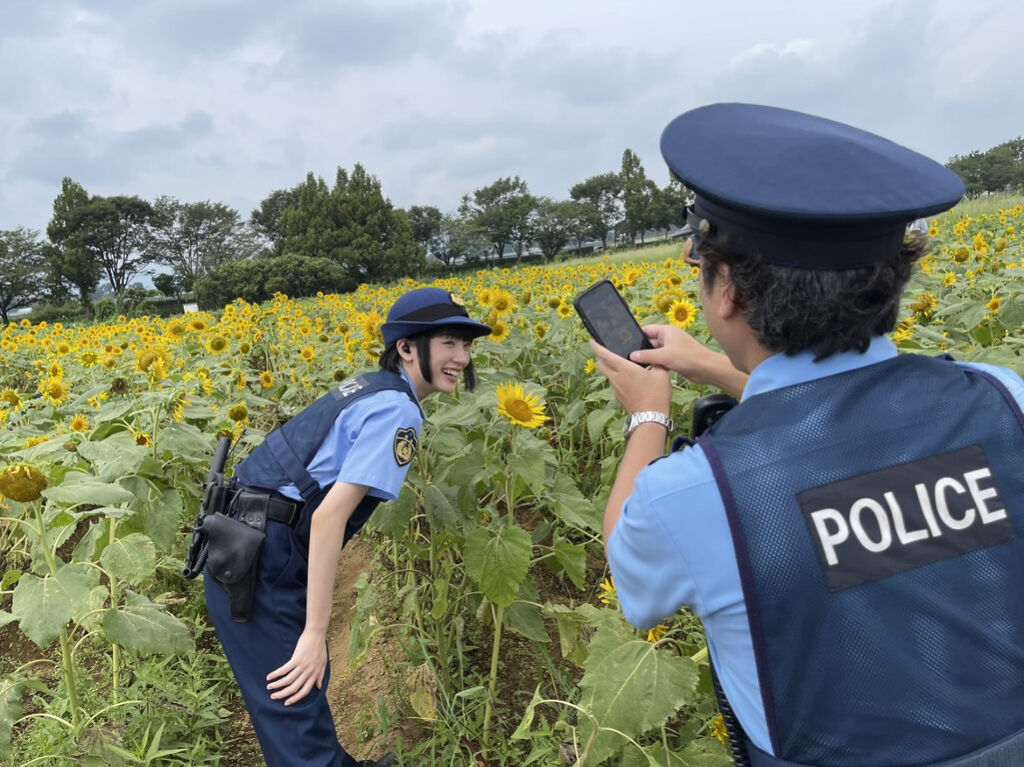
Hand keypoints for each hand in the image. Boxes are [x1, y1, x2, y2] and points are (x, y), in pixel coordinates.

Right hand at [266, 628, 327, 705]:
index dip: (295, 698)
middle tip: (273, 697)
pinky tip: (270, 677)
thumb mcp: (323, 663)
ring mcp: (302, 666)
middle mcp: (308, 672)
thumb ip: (320, 675)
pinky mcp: (296, 659)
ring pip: (288, 680)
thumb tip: (318, 687)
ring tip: (269, 687)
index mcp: (315, 674)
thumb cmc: (320, 647)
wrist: (316, 634)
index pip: (305, 691)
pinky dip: (276, 674)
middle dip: (283, 694)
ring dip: (277, 685)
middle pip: (294, 688)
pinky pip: (284, 670)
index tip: (287, 703)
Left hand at [590, 338, 670, 414]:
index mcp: (625, 369)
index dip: (596, 346)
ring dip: (612, 368)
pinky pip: (614, 384)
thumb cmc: (656, 395)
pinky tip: (630, 380)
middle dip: (601, 357)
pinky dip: (618, 379)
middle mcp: (616, 378)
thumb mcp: (661, 374)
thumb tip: (653, 358)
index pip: (604, 354)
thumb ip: (655, 362)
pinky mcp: (618, 396)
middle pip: (600, 364)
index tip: (592, 341)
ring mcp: (615, 388)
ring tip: (625, 366)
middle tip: (609, 353)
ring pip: (607, 374)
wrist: (650, 417)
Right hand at [629, 325, 747, 397]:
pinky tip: (648, 370)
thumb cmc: (688, 358)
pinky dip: (655, 364)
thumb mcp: (664, 356)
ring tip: (636, 365)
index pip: (647, 330)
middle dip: (641, 349)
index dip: (636, 336)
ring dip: (648, 358)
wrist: (707, 369)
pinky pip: (660, 360)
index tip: (625, 342)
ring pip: (654, 352)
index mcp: (667, 331)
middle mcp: (669, 338)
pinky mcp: (674, 359)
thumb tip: (632, 355)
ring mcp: (672, 348)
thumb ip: (646, 355)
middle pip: (649, 342)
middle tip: (628, 357)